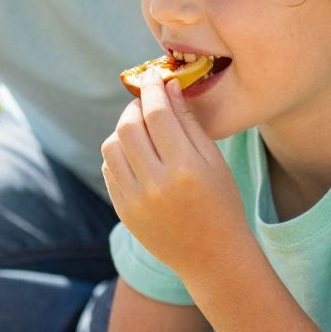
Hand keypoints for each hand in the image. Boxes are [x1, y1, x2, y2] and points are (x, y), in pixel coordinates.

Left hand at [100, 68, 246, 273]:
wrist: (211, 255)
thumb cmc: (221, 202)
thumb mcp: (214, 160)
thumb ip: (189, 123)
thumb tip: (167, 87)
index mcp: (186, 168)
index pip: (157, 114)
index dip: (152, 89)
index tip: (152, 76)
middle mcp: (156, 184)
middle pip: (128, 127)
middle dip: (134, 107)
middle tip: (145, 102)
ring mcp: (135, 200)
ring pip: (111, 147)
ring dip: (123, 130)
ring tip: (141, 128)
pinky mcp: (123, 210)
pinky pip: (109, 170)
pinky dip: (118, 154)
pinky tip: (136, 153)